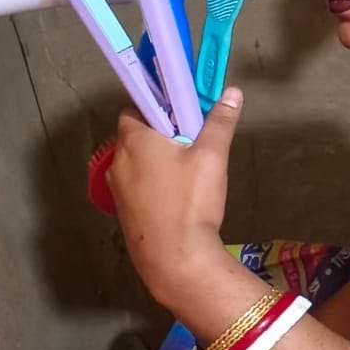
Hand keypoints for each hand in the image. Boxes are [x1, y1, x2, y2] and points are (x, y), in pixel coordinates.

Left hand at [108, 88, 243, 304]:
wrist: (176, 258)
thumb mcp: (212, 156)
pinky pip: (138, 184)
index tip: (184, 111)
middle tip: (194, 139)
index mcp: (133, 140)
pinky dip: (155, 181)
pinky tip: (180, 194)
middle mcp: (117, 161)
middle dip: (163, 132)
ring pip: (137, 161)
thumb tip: (232, 92)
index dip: (158, 104)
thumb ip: (220, 122)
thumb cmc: (191, 200)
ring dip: (159, 158)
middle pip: (137, 134)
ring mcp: (117, 189)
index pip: (135, 107)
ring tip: (190, 168)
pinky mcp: (124, 211)